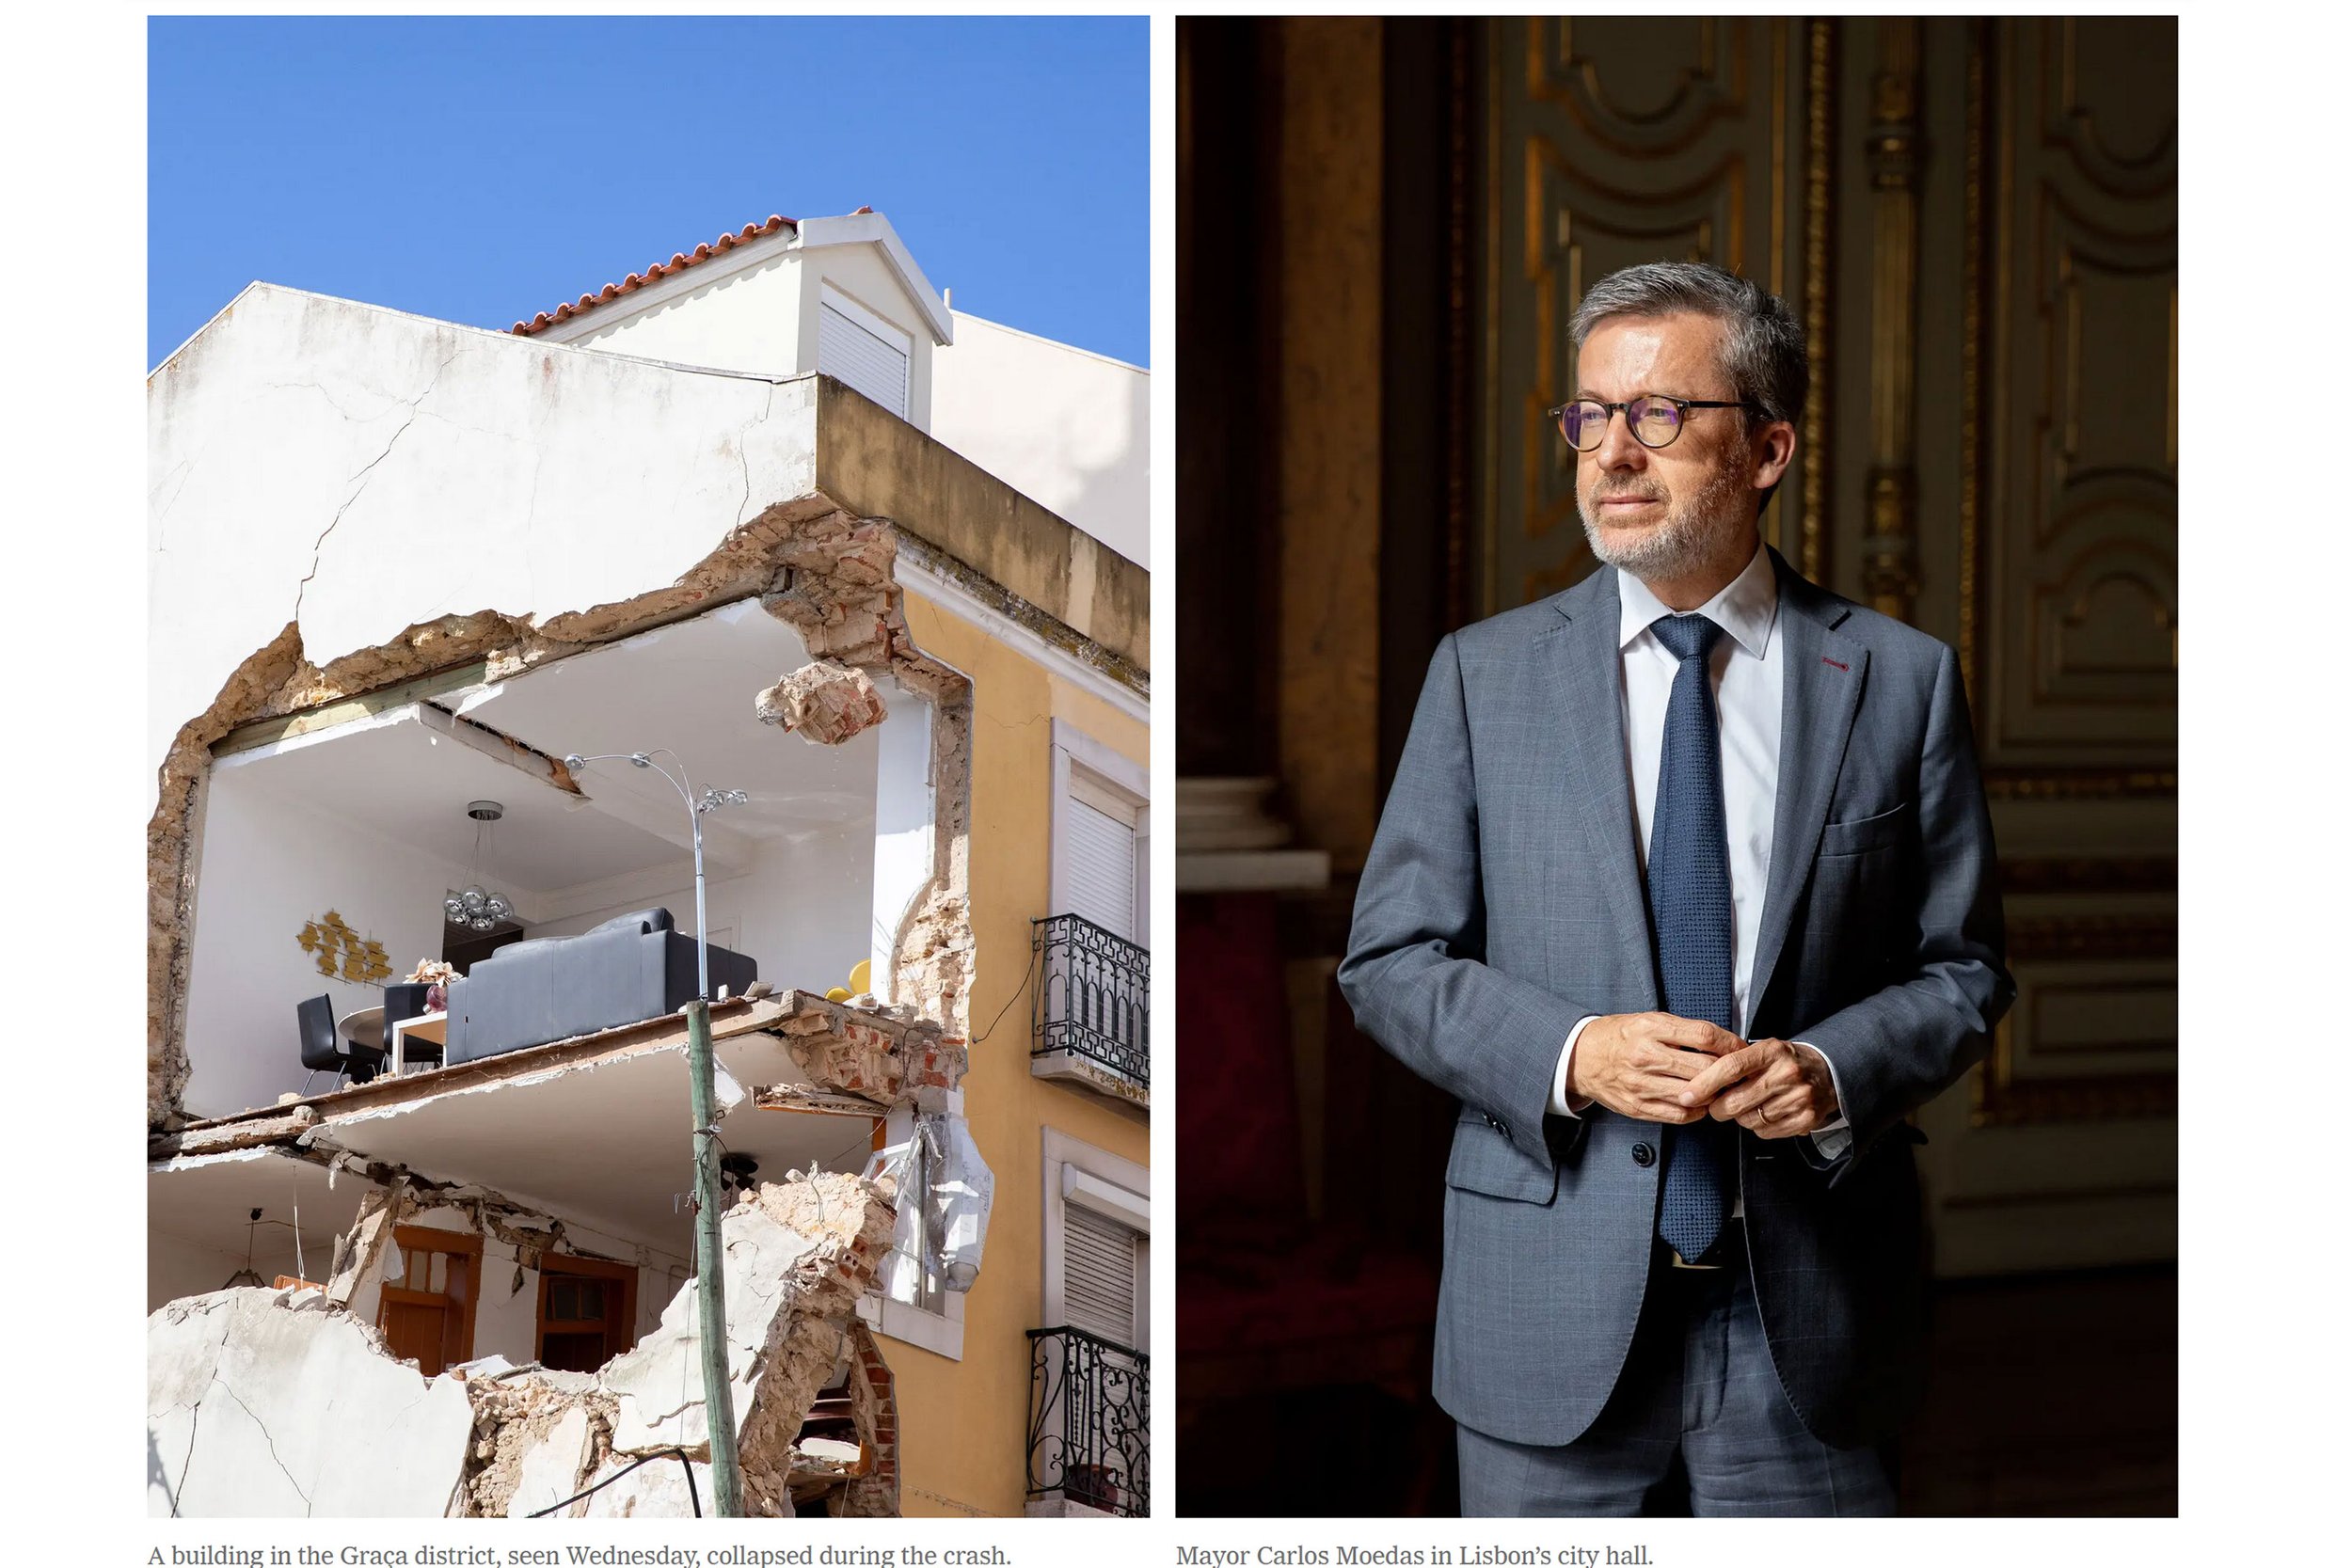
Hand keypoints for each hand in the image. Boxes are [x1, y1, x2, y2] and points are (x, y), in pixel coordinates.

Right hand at [1567, 1012, 1745, 1123]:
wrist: (1581, 1057)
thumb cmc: (1620, 1036)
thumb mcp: (1649, 1020)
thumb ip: (1684, 1030)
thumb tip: (1724, 1042)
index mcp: (1650, 1028)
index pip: (1704, 1035)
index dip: (1730, 1043)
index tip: (1739, 1048)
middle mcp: (1645, 1056)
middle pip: (1703, 1068)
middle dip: (1727, 1072)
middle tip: (1736, 1072)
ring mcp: (1640, 1084)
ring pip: (1695, 1095)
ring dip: (1714, 1093)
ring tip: (1718, 1087)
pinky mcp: (1637, 1107)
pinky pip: (1680, 1115)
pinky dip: (1696, 1110)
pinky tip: (1697, 1101)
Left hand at [1682, 1038, 1839, 1138]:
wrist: (1828, 1073)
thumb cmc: (1784, 1061)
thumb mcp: (1762, 1050)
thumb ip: (1734, 1061)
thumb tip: (1696, 1082)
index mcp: (1772, 1050)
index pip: (1730, 1066)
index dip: (1704, 1083)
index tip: (1687, 1095)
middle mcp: (1787, 1074)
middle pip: (1735, 1101)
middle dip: (1718, 1108)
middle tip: (1717, 1104)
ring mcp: (1798, 1098)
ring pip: (1748, 1120)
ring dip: (1740, 1117)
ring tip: (1750, 1104)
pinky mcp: (1805, 1119)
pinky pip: (1765, 1132)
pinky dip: (1758, 1127)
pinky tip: (1765, 1113)